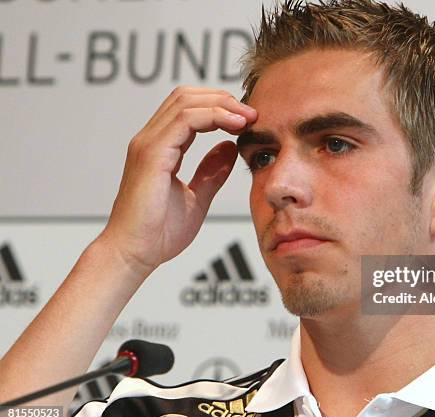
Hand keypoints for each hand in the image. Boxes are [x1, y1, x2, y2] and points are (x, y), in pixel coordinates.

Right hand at [98, 86, 256, 276]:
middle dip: (223, 98)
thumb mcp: (196, 197)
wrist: (135, 254)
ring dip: (222, 104)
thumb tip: (229, 147)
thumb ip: (211, 171)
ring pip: (186, 102)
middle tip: (252, 113)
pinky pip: (184, 121)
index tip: (248, 120)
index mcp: (160, 147)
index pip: (189, 109)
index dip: (220, 107)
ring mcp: (148, 144)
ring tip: (248, 118)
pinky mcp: (151, 155)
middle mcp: (150, 140)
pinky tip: (235, 126)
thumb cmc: (158, 233)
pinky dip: (213, 116)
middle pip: (186, 96)